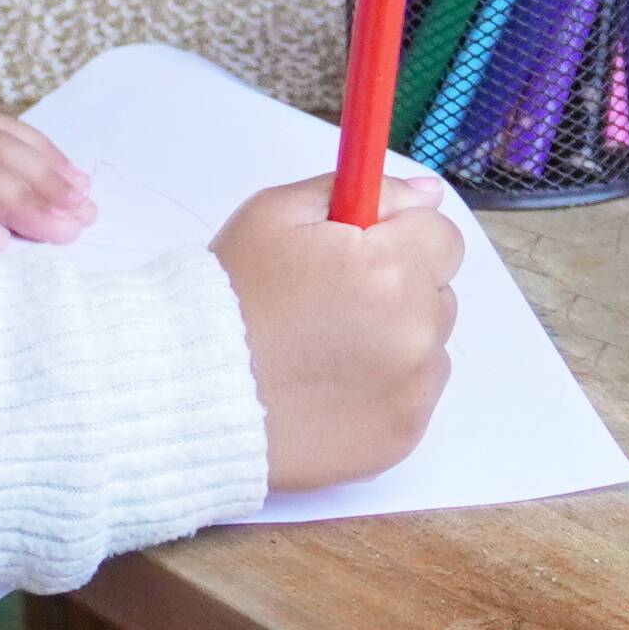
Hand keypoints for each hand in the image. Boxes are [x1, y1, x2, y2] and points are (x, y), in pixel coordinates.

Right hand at [215, 174, 463, 487]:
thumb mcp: (277, 214)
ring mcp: (413, 391)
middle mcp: (417, 331)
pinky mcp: (402, 437)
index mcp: (393, 268)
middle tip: (328, 304)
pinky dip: (382, 390)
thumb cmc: (227, 299)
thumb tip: (430, 194)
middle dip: (398, 289)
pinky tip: (328, 388)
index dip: (397, 239)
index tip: (355, 253)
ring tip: (322, 350)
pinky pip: (413, 397)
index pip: (441, 237)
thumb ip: (366, 192)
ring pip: (428, 347)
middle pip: (438, 293)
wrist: (186, 393)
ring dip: (394, 342)